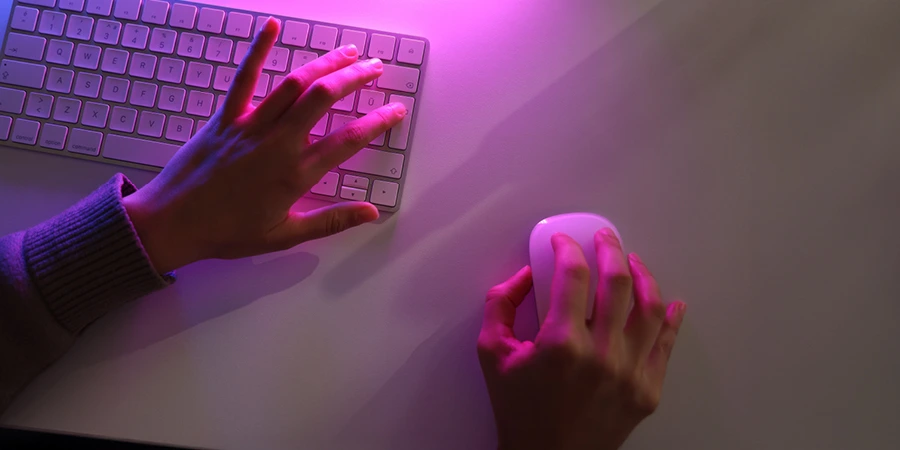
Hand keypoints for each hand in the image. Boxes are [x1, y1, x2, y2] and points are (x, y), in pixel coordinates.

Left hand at [123, 18, 406, 272]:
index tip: (395, 111)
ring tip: (348, 52)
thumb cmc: (227, 233)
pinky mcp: (225, 119)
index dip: (377, 123)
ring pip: (294, 85)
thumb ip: (331, 221)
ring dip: (324, 64)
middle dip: (355, 79)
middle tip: (377, 68)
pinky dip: (258, 51)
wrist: (173, 224)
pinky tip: (272, 27)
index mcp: (295, 175)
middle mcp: (277, 144)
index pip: (348, 142)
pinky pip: (244, 79)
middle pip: (324, 100)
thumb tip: (370, 213)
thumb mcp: (285, 235)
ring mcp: (250, 127)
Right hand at [477, 229, 686, 449]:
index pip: (573, 274)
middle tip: (604, 237)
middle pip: (617, 281)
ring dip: (642, 276)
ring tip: (633, 262)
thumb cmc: (519, 410)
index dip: (567, 249)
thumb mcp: (492, 353)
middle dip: (610, 248)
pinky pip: (666, 345)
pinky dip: (670, 319)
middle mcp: (601, 354)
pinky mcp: (647, 391)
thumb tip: (526, 275)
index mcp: (561, 343)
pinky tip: (671, 302)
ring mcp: (630, 373)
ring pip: (649, 308)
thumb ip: (501, 305)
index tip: (562, 243)